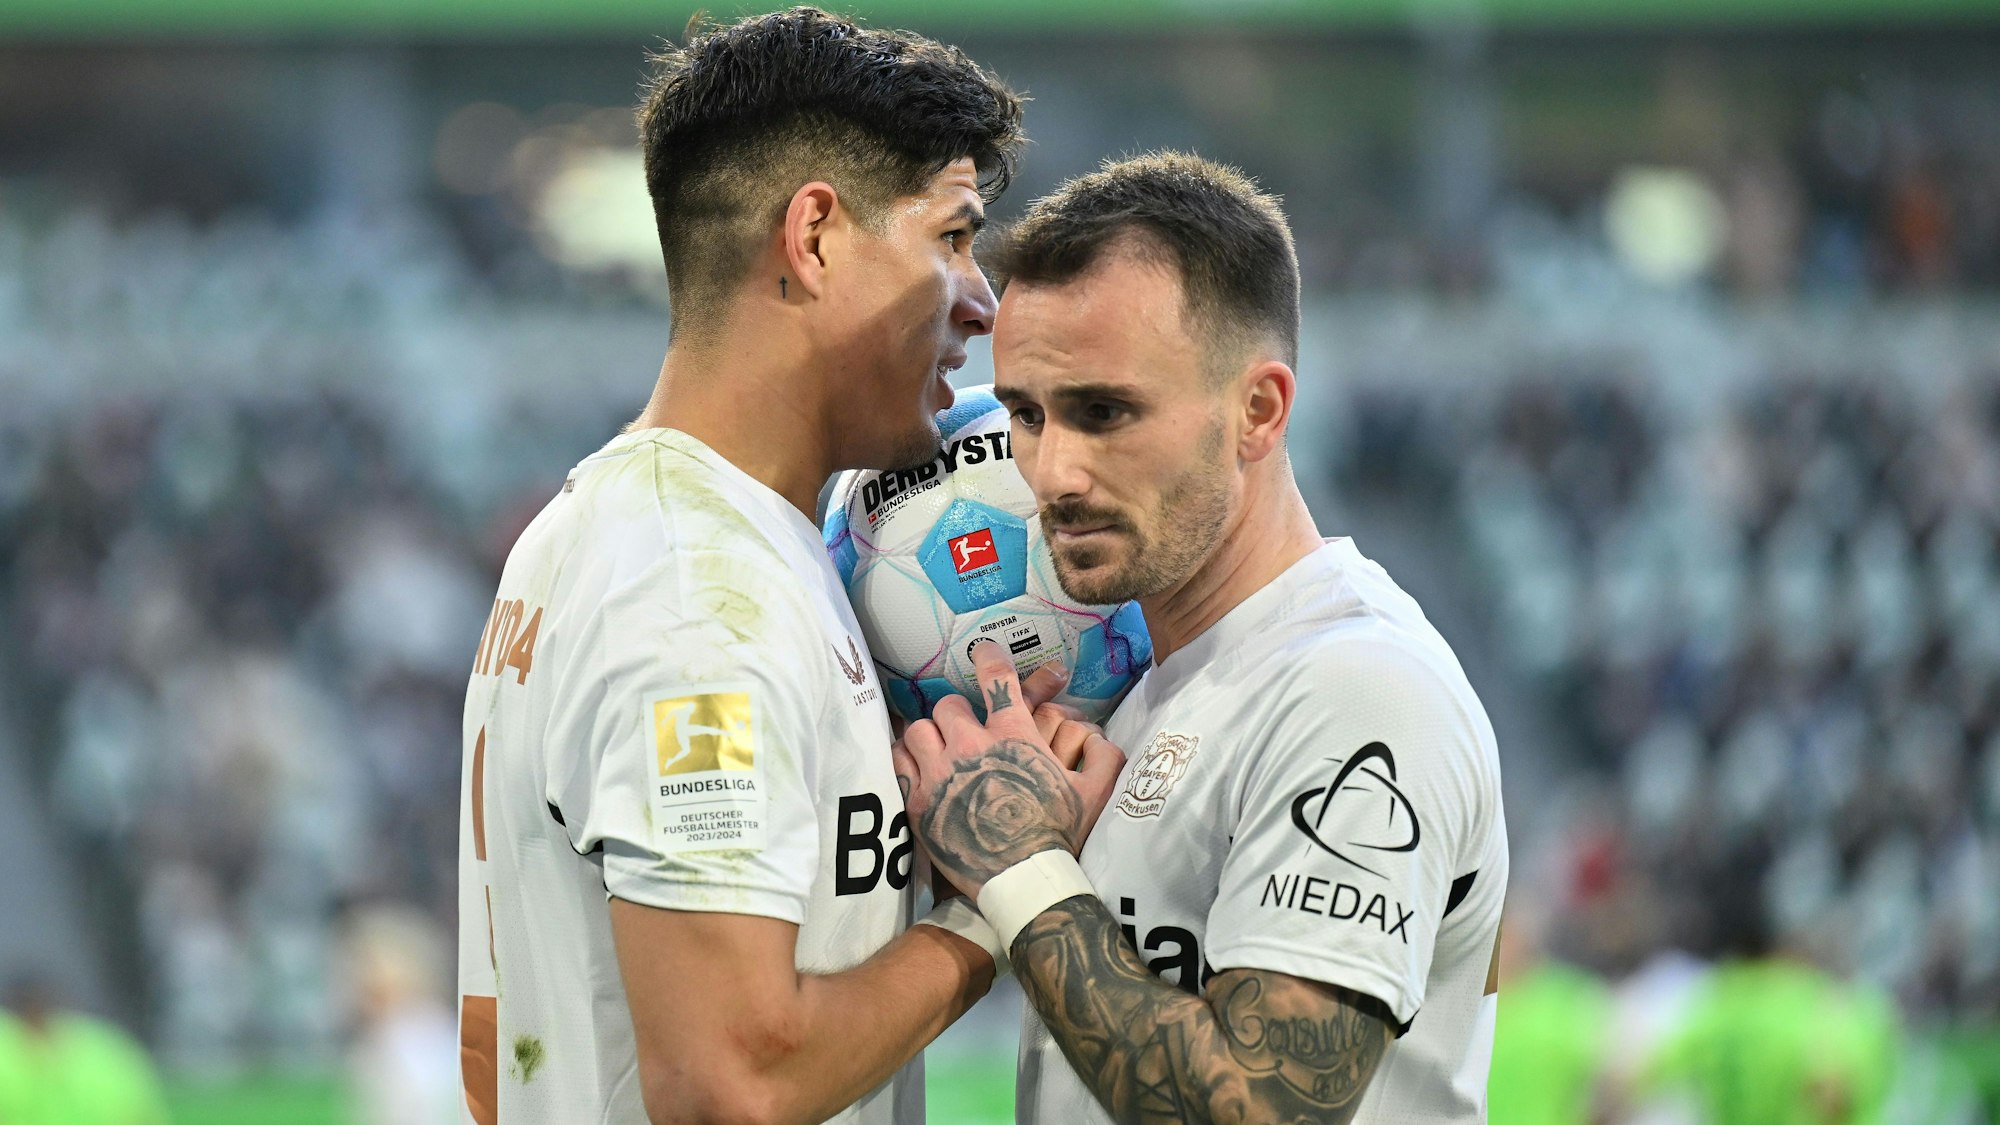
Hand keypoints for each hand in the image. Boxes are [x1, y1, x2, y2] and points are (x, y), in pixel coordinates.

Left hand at [895, 641, 1124, 898]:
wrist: (1022, 881)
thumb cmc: (1059, 835)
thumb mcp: (1094, 792)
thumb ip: (1104, 755)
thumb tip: (1101, 736)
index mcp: (1014, 734)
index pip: (995, 676)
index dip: (989, 656)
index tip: (984, 651)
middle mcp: (971, 744)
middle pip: (949, 704)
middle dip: (958, 714)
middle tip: (967, 732)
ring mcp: (940, 771)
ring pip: (919, 729)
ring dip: (931, 736)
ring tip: (940, 752)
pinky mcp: (918, 800)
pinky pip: (898, 760)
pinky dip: (907, 759)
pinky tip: (918, 768)